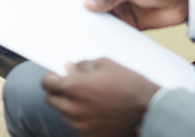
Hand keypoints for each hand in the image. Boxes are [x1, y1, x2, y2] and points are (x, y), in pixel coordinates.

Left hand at [42, 59, 158, 136]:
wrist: (148, 108)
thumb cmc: (128, 83)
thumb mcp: (104, 64)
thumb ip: (81, 65)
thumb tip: (67, 68)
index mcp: (74, 87)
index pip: (46, 83)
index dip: (51, 78)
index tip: (56, 77)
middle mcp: (73, 107)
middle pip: (51, 100)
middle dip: (59, 92)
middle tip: (74, 87)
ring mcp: (81, 124)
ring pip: (64, 114)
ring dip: (70, 106)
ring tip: (89, 100)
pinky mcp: (90, 135)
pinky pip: (77, 125)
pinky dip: (82, 119)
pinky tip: (96, 112)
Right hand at [82, 0, 187, 30]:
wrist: (181, 2)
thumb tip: (88, 4)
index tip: (83, 9)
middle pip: (94, 6)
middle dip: (88, 14)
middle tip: (83, 24)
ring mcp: (122, 11)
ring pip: (103, 20)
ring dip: (99, 26)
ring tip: (94, 34)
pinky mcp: (130, 24)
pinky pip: (116, 30)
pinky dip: (111, 35)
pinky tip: (108, 40)